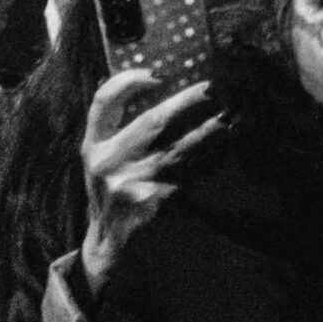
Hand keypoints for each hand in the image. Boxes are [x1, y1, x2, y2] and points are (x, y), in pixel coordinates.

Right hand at [80, 73, 221, 292]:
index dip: (129, 82)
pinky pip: (187, 176)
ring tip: (229, 116)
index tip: (157, 74)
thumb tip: (150, 82)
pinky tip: (224, 150)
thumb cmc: (109, 193)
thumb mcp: (100, 160)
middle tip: (213, 88)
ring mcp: (129, 185)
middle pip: (152, 122)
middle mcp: (106, 163)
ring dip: (207, 131)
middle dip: (186, 102)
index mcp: (93, 146)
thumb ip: (113, 126)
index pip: (104, 102)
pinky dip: (207, 161)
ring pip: (177, 149)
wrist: (105, 247)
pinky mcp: (151, 205)